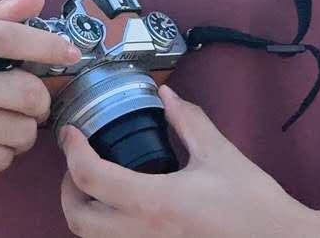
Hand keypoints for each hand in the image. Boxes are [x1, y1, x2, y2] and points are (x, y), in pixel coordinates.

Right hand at [0, 0, 79, 178]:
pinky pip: (2, 159)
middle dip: (41, 101)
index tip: (71, 53)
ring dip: (25, 129)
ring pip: (20, 132)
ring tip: (10, 121)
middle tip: (34, 101)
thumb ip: (2, 17)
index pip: (7, 39)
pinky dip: (6, 152)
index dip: (44, 45)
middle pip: (26, 94)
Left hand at [60, 84, 319, 236]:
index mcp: (154, 203)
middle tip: (79, 160)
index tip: (70, 132)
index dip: (72, 151)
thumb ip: (187, 120)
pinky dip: (108, 227)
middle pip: (78, 220)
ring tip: (99, 183)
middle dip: (68, 188)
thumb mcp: (219, 153)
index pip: (91, 178)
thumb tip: (165, 96)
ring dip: (86, 210)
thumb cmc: (252, 203)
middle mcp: (142, 235)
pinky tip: (123, 206)